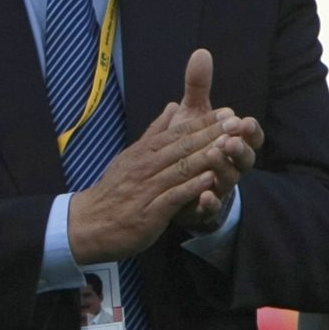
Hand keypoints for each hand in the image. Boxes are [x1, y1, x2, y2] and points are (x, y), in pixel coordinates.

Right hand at [67, 100, 232, 263]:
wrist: (91, 222)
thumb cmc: (116, 189)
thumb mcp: (132, 155)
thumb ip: (155, 133)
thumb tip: (172, 107)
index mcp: (143, 152)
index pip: (177, 132)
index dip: (204, 122)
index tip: (228, 112)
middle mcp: (146, 166)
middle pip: (183, 147)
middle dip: (211, 133)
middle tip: (237, 122)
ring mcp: (147, 188)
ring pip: (180, 168)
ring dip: (206, 156)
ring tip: (229, 146)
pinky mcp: (150, 211)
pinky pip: (174, 196)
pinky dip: (192, 187)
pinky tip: (210, 181)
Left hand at [167, 49, 263, 229]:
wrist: (177, 181)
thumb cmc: (192, 144)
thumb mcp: (193, 114)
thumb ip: (198, 87)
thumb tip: (201, 52)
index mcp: (233, 142)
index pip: (249, 135)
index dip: (249, 130)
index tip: (244, 121)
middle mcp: (231, 165)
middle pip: (244, 158)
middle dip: (239, 149)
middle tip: (230, 140)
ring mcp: (220, 186)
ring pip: (229, 180)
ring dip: (224, 169)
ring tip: (214, 157)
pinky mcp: (205, 206)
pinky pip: (211, 207)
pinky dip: (210, 201)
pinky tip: (205, 195)